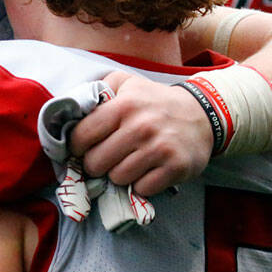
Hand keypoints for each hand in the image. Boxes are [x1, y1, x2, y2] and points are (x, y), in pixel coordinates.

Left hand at [68, 70, 212, 196]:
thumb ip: (97, 91)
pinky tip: (147, 170)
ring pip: (117, 178)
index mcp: (124, 105)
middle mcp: (141, 126)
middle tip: (107, 158)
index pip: (81, 136)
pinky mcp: (175, 167)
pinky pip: (142, 189)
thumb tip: (68, 109)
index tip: (84, 147)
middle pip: (95, 163)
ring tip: (129, 162)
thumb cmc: (155, 101)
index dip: (77, 146)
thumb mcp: (126, 83)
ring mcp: (159, 148)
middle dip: (96, 164)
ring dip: (119, 174)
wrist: (203, 114)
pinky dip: (141, 184)